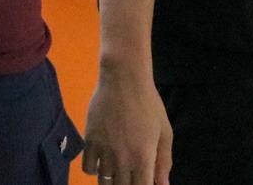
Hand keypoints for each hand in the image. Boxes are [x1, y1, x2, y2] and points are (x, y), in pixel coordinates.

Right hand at [83, 65, 172, 184]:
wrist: (124, 79)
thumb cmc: (149, 103)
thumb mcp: (165, 131)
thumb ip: (164, 161)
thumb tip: (163, 184)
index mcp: (143, 158)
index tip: (142, 181)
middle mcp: (122, 159)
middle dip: (127, 184)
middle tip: (130, 175)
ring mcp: (104, 151)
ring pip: (104, 182)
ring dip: (111, 180)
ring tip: (117, 171)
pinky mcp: (89, 141)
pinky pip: (87, 168)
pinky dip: (94, 170)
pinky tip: (101, 162)